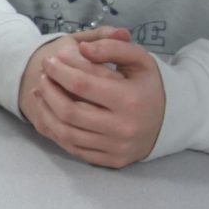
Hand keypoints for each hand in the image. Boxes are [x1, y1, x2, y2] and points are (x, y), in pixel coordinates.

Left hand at [20, 28, 164, 167]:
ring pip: (66, 133)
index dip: (59, 71)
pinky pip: (74, 149)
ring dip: (45, 111)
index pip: (81, 84)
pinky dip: (55, 131)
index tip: (49, 61)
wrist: (169, 121)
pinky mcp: (113, 160)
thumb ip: (112, 47)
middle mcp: (124, 127)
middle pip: (69, 111)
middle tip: (41, 77)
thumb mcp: (139, 59)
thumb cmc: (147, 85)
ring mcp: (117, 147)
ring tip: (39, 93)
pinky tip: (49, 114)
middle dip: (48, 91)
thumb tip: (83, 48)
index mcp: (130, 100)